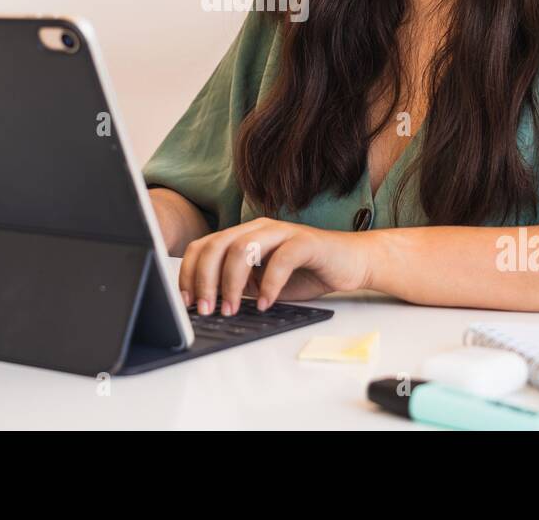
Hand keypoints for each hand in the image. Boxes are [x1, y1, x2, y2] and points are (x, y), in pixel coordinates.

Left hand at [178, 217, 372, 314]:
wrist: (352, 261)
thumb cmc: (306, 272)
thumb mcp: (261, 282)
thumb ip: (238, 286)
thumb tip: (207, 305)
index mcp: (243, 234)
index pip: (203, 246)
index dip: (188, 273)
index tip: (186, 302)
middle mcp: (259, 228)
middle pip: (217, 245)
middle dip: (205, 280)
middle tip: (205, 310)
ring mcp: (282, 232)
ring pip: (242, 248)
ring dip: (231, 283)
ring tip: (231, 310)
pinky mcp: (306, 242)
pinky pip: (281, 259)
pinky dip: (269, 284)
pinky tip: (265, 304)